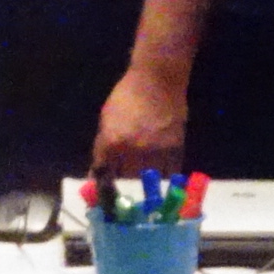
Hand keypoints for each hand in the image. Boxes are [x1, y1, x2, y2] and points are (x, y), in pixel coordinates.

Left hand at [92, 60, 189, 179]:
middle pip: (126, 181)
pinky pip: (169, 174)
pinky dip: (163, 179)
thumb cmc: (127, 96)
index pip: (104, 175)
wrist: (157, 80)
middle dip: (123, 186)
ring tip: (142, 187)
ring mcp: (156, 152)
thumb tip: (98, 170)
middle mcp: (133, 151)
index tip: (105, 193)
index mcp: (112, 143)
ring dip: (143, 185)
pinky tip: (159, 179)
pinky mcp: (175, 150)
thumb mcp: (106, 119)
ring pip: (148, 182)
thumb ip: (102, 146)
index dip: (104, 186)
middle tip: (123, 189)